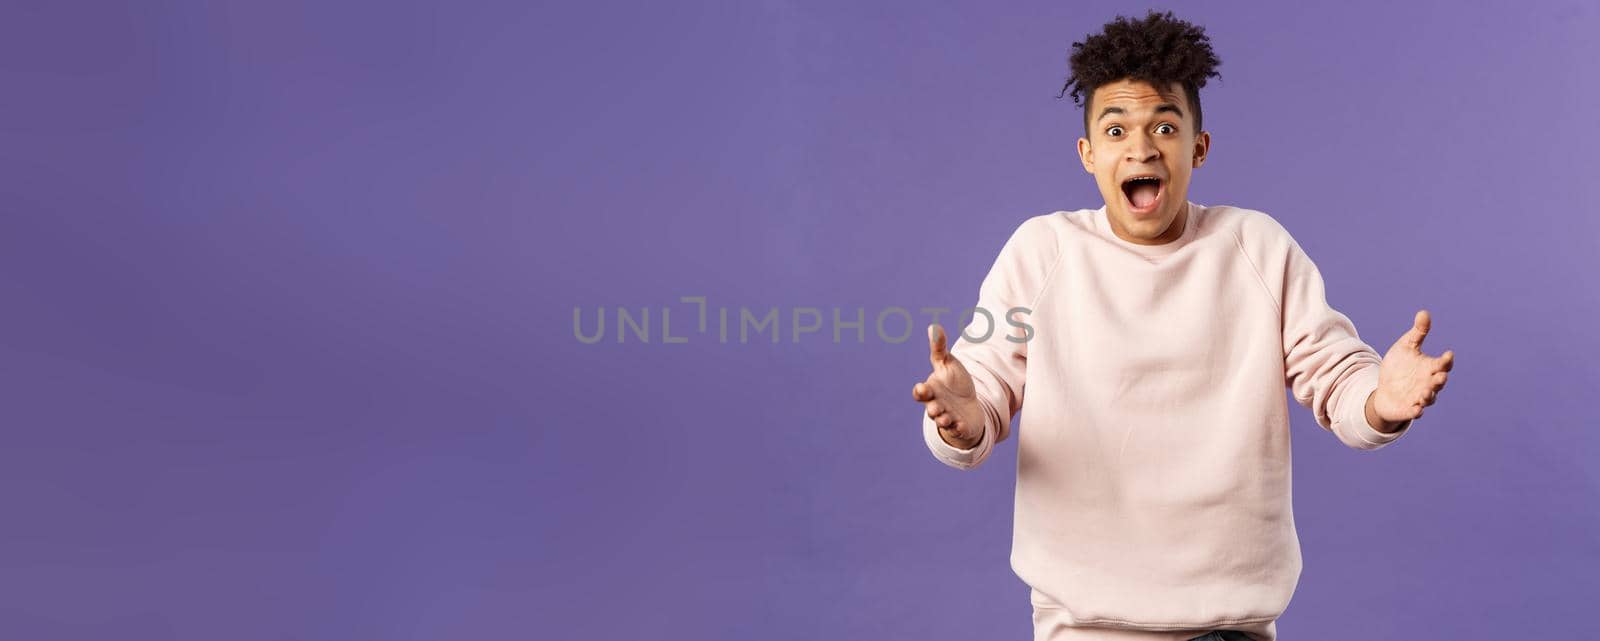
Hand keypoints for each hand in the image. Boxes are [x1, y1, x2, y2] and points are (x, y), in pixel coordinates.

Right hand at [912, 324, 987, 448]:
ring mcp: (948, 418)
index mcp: (931, 391)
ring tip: (947, 418)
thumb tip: (934, 326)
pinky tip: (962, 425)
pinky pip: (958, 430)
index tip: (921, 388)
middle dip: (933, 410)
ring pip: (942, 422)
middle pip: (931, 410)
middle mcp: (937, 406)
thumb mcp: (947, 364)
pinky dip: (959, 429)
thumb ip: (939, 348)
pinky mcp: (960, 426)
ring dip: (943, 421)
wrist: (969, 404)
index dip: (919, 392)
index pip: (920, 393)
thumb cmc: (955, 382)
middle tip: (937, 408)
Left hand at [1371, 309, 1454, 424]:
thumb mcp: (1406, 347)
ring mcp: (1420, 397)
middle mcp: (1428, 384)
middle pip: (1438, 383)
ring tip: (1426, 393)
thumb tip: (1424, 312)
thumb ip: (1418, 333)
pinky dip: (1417, 411)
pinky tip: (1416, 410)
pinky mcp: (1409, 409)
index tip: (1448, 354)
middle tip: (1440, 376)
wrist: (1384, 389)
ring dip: (1429, 396)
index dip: (1446, 360)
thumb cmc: (1399, 367)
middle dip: (1440, 380)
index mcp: (1430, 368)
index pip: (1443, 364)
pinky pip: (1415, 412)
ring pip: (1429, 398)